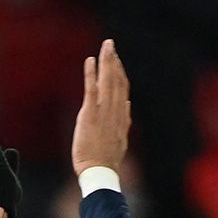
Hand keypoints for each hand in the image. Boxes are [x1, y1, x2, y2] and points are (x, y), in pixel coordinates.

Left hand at [72, 39, 131, 175]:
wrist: (100, 172)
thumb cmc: (105, 162)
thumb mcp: (119, 141)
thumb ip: (123, 123)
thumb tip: (127, 106)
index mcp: (121, 118)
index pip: (123, 91)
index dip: (120, 74)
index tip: (117, 62)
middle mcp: (115, 112)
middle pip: (117, 81)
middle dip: (114, 61)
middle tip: (110, 45)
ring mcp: (104, 112)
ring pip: (108, 81)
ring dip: (107, 61)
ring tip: (105, 46)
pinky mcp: (91, 114)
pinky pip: (92, 89)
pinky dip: (91, 74)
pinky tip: (90, 60)